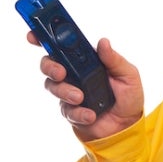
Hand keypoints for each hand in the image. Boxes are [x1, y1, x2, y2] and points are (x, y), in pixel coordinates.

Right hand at [29, 33, 143, 141]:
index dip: (44, 37)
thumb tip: (103, 42)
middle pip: (49, 64)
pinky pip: (66, 109)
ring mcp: (69, 92)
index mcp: (86, 60)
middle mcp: (73, 73)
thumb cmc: (128, 96)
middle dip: (50, 66)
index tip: (34, 34)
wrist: (128, 126)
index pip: (62, 44)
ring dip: (64, 91)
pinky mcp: (70, 111)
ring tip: (80, 97)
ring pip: (52, 86)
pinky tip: (90, 114)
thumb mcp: (128, 74)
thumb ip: (114, 59)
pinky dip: (78, 112)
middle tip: (61, 72)